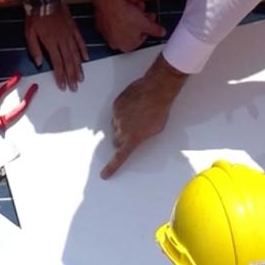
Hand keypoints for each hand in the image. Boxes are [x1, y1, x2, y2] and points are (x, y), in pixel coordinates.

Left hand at [25, 6, 87, 90]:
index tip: (63, 86)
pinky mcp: (73, 28)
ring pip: (75, 54)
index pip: (57, 63)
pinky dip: (83, 50)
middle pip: (68, 61)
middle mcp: (62, 41)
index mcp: (50, 43)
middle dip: (71, 76)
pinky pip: (80, 41)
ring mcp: (69, 34)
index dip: (61, 76)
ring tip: (81, 78)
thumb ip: (35, 49)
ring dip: (79, 67)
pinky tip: (86, 59)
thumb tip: (39, 63)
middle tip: (74, 87)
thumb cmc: (35, 15)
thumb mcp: (29, 33)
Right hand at [94, 0, 165, 52]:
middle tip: (143, 12)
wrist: (110, 4)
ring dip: (132, 13)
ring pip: (124, 23)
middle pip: (132, 30)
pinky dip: (121, 12)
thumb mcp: (146, 24)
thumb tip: (161, 32)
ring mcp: (107, 33)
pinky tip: (126, 4)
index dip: (148, 27)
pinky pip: (114, 18)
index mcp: (127, 47)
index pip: (142, 38)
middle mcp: (115, 43)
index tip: (150, 20)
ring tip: (135, 5)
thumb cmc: (125, 16)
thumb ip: (155, 30)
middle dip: (140, 19)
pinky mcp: (101, 23)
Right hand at [101, 58, 186, 178]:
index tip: (104, 174)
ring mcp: (117, 116)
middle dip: (122, 138)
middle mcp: (122, 129)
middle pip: (116, 140)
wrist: (156, 90)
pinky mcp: (116, 105)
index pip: (120, 157)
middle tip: (132, 131)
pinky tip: (133, 106)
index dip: (111, 167)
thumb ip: (142, 137)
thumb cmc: (160, 110)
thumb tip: (137, 138)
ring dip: (122, 124)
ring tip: (136, 115)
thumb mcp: (155, 130)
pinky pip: (116, 113)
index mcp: (133, 138)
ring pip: (115, 126)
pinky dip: (122, 112)